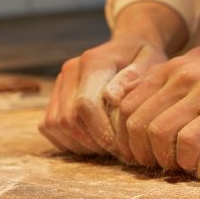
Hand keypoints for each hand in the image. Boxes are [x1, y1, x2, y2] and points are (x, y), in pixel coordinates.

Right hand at [39, 35, 168, 156]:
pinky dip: (67, 140)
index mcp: (94, 61)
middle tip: (116, 152)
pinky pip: (49, 126)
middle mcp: (71, 70)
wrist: (129, 47)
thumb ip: (133, 79)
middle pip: (68, 118)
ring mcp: (60, 82)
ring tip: (104, 148)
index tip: (120, 147)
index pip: (85, 104)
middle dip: (91, 142)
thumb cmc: (144, 59)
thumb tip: (111, 97)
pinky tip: (91, 142)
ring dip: (79, 143)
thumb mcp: (150, 63)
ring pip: (55, 124)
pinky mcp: (55, 94)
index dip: (100, 132)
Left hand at [114, 41, 199, 172]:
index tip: (135, 151)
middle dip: (137, 151)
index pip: (127, 103)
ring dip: (160, 158)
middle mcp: (183, 75)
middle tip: (150, 165)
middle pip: (137, 121)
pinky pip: (189, 140)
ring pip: (158, 132)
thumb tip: (148, 100)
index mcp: (173, 67)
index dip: (124, 133)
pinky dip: (184, 159)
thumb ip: (175, 77)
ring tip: (172, 168)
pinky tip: (192, 166)